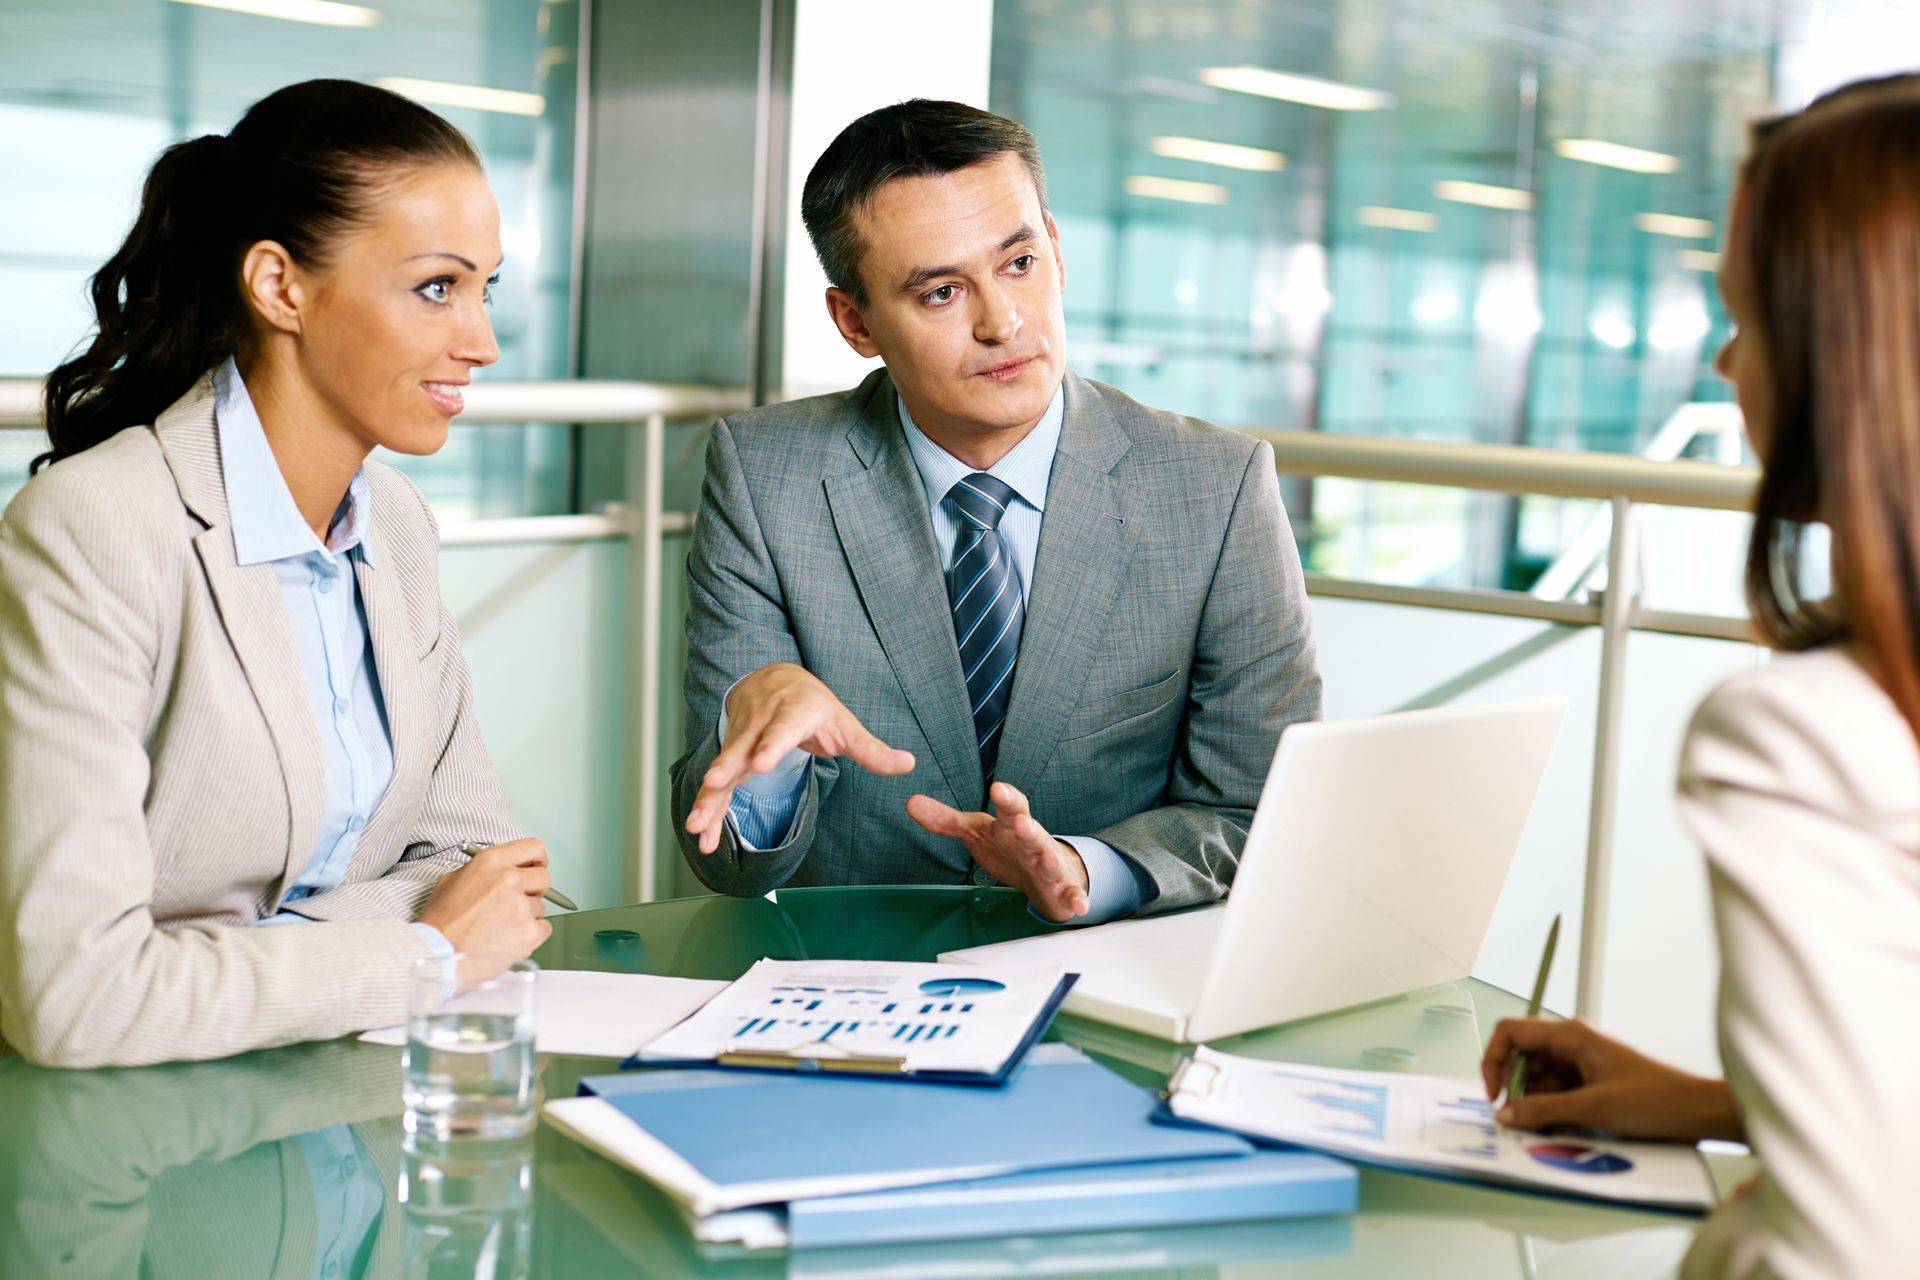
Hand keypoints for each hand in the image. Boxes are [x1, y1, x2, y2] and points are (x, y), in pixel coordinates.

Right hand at [417, 839, 552, 984]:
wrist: (436, 954)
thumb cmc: (440, 922)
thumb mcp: (452, 880)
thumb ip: (483, 871)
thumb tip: (501, 870)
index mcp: (492, 861)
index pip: (534, 848)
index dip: (537, 860)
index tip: (534, 869)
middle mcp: (510, 880)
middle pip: (543, 878)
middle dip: (533, 890)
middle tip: (515, 903)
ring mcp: (522, 907)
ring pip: (540, 907)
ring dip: (526, 916)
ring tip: (499, 927)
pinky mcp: (529, 932)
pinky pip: (544, 928)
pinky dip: (531, 935)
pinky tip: (508, 939)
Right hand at [685, 663, 914, 853]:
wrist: (773, 678)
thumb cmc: (813, 705)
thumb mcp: (843, 723)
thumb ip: (871, 748)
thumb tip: (909, 764)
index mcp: (792, 713)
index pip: (782, 729)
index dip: (772, 744)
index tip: (762, 762)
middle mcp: (760, 723)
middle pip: (742, 748)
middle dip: (725, 767)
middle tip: (712, 783)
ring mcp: (740, 739)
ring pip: (723, 769)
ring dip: (707, 797)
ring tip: (696, 826)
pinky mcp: (729, 756)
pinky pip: (717, 784)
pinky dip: (708, 808)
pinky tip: (704, 837)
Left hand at [907, 781, 1089, 922]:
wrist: (1049, 873)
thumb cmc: (1010, 847)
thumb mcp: (976, 832)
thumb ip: (945, 820)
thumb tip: (910, 802)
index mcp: (1012, 826)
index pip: (1010, 808)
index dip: (1006, 798)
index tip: (998, 789)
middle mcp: (1033, 843)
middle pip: (1032, 832)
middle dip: (1027, 828)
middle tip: (1022, 822)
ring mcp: (1050, 866)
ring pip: (1051, 862)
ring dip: (1051, 861)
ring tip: (1050, 859)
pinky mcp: (1063, 890)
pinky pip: (1071, 894)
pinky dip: (1076, 899)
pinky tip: (1080, 905)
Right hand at [1481, 1018, 1743, 1142]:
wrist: (1701, 1113)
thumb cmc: (1658, 1099)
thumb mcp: (1594, 1108)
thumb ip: (1544, 1110)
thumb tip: (1505, 1113)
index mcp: (1570, 1035)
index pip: (1511, 1033)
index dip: (1494, 1061)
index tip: (1495, 1094)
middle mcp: (1572, 1043)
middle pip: (1522, 1059)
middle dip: (1516, 1090)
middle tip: (1519, 1121)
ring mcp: (1582, 1063)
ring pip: (1540, 1080)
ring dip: (1537, 1105)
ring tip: (1547, 1129)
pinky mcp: (1592, 1082)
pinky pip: (1559, 1093)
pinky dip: (1554, 1111)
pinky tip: (1564, 1128)